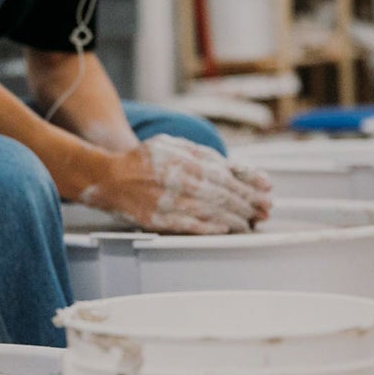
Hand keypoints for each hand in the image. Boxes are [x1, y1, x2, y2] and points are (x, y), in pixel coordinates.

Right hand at [80, 135, 271, 234]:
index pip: (225, 177)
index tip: (265, 194)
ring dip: (235, 220)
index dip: (249, 188)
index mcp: (182, 160)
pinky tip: (225, 229)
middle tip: (263, 212)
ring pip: (210, 213)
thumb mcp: (173, 145)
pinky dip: (211, 228)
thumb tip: (235, 168)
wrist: (108, 178)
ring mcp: (167, 202)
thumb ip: (203, 155)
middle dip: (248, 205)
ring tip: (249, 223)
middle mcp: (176, 181)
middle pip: (222, 197)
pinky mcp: (158, 220)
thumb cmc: (145, 160)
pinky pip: (190, 226)